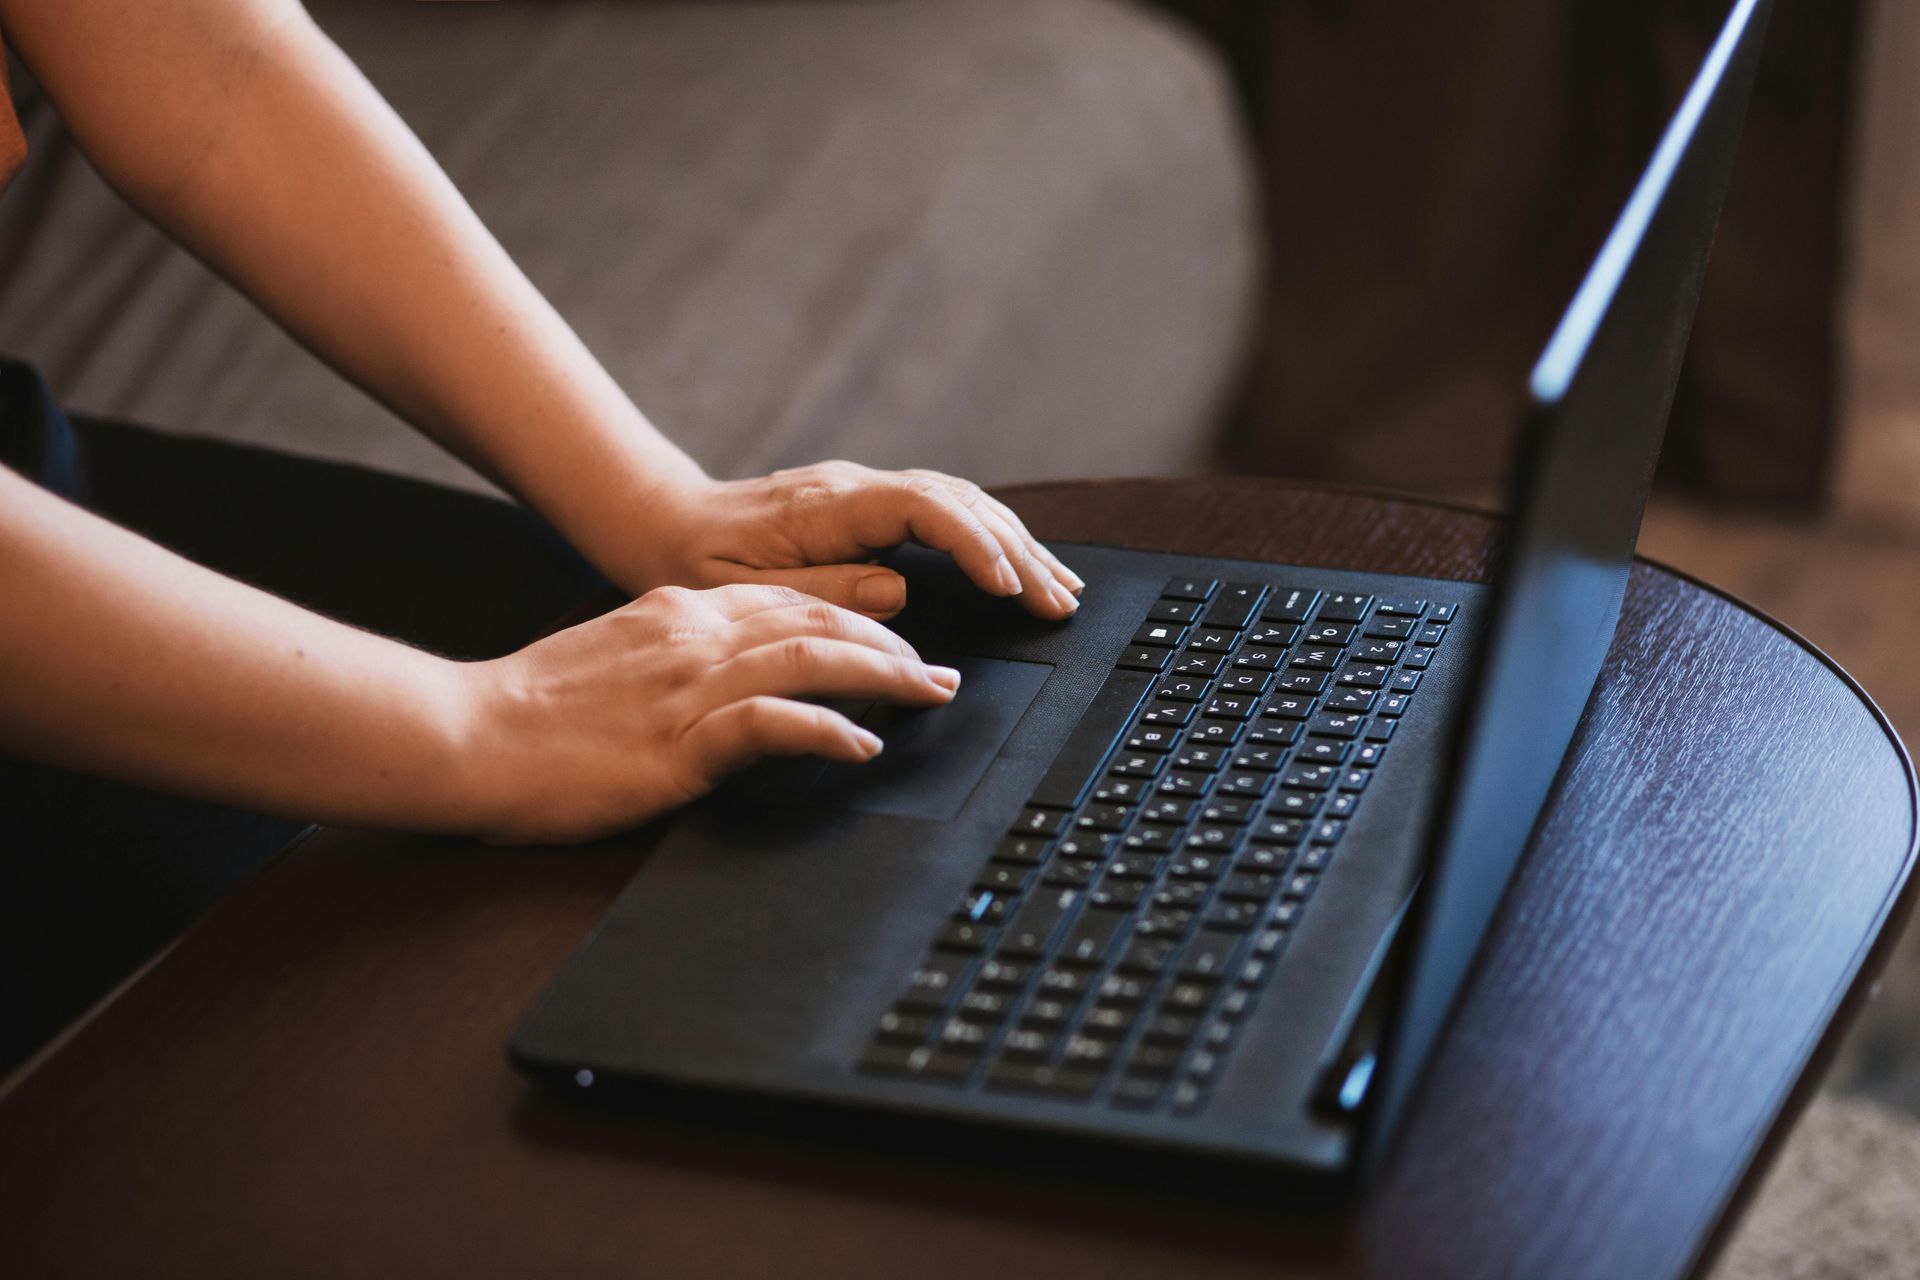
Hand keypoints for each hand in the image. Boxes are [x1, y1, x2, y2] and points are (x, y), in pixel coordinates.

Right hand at [455, 583, 958, 843]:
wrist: (467, 733)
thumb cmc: (534, 710)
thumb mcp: (618, 658)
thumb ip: (679, 655)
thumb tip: (735, 677)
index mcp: (680, 613)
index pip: (792, 601)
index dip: (857, 618)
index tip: (899, 642)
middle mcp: (695, 635)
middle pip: (819, 621)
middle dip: (891, 646)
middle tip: (941, 675)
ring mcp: (689, 686)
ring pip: (813, 658)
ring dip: (884, 676)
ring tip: (929, 696)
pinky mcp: (678, 741)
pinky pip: (771, 724)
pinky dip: (825, 731)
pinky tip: (861, 747)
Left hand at [633, 462, 1084, 620]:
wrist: (663, 522)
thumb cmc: (694, 563)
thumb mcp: (742, 592)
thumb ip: (821, 591)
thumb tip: (898, 589)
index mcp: (827, 505)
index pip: (924, 509)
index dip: (973, 545)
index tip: (1008, 588)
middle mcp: (855, 487)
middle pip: (959, 503)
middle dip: (1018, 552)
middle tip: (1061, 602)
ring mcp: (866, 492)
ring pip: (961, 503)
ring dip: (1015, 544)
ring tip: (1060, 587)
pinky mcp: (870, 507)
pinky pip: (945, 512)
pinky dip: (989, 538)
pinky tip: (1016, 565)